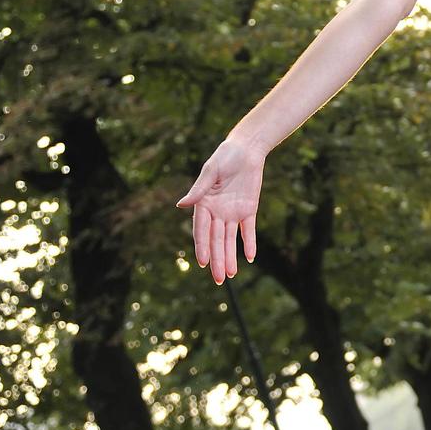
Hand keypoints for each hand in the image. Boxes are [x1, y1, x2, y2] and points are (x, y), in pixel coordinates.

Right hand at [176, 137, 264, 283]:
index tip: (203, 263)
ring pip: (230, 240)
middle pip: (216, 240)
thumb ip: (198, 190)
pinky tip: (250, 258)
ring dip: (230, 257)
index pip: (201, 230)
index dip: (202, 246)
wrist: (247, 149)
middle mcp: (216, 213)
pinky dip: (249, 243)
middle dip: (217, 260)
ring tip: (231, 275)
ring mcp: (233, 213)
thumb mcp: (210, 172)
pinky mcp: (249, 210)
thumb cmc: (225, 157)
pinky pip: (248, 230)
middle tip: (219, 279)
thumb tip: (181, 205)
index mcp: (203, 204)